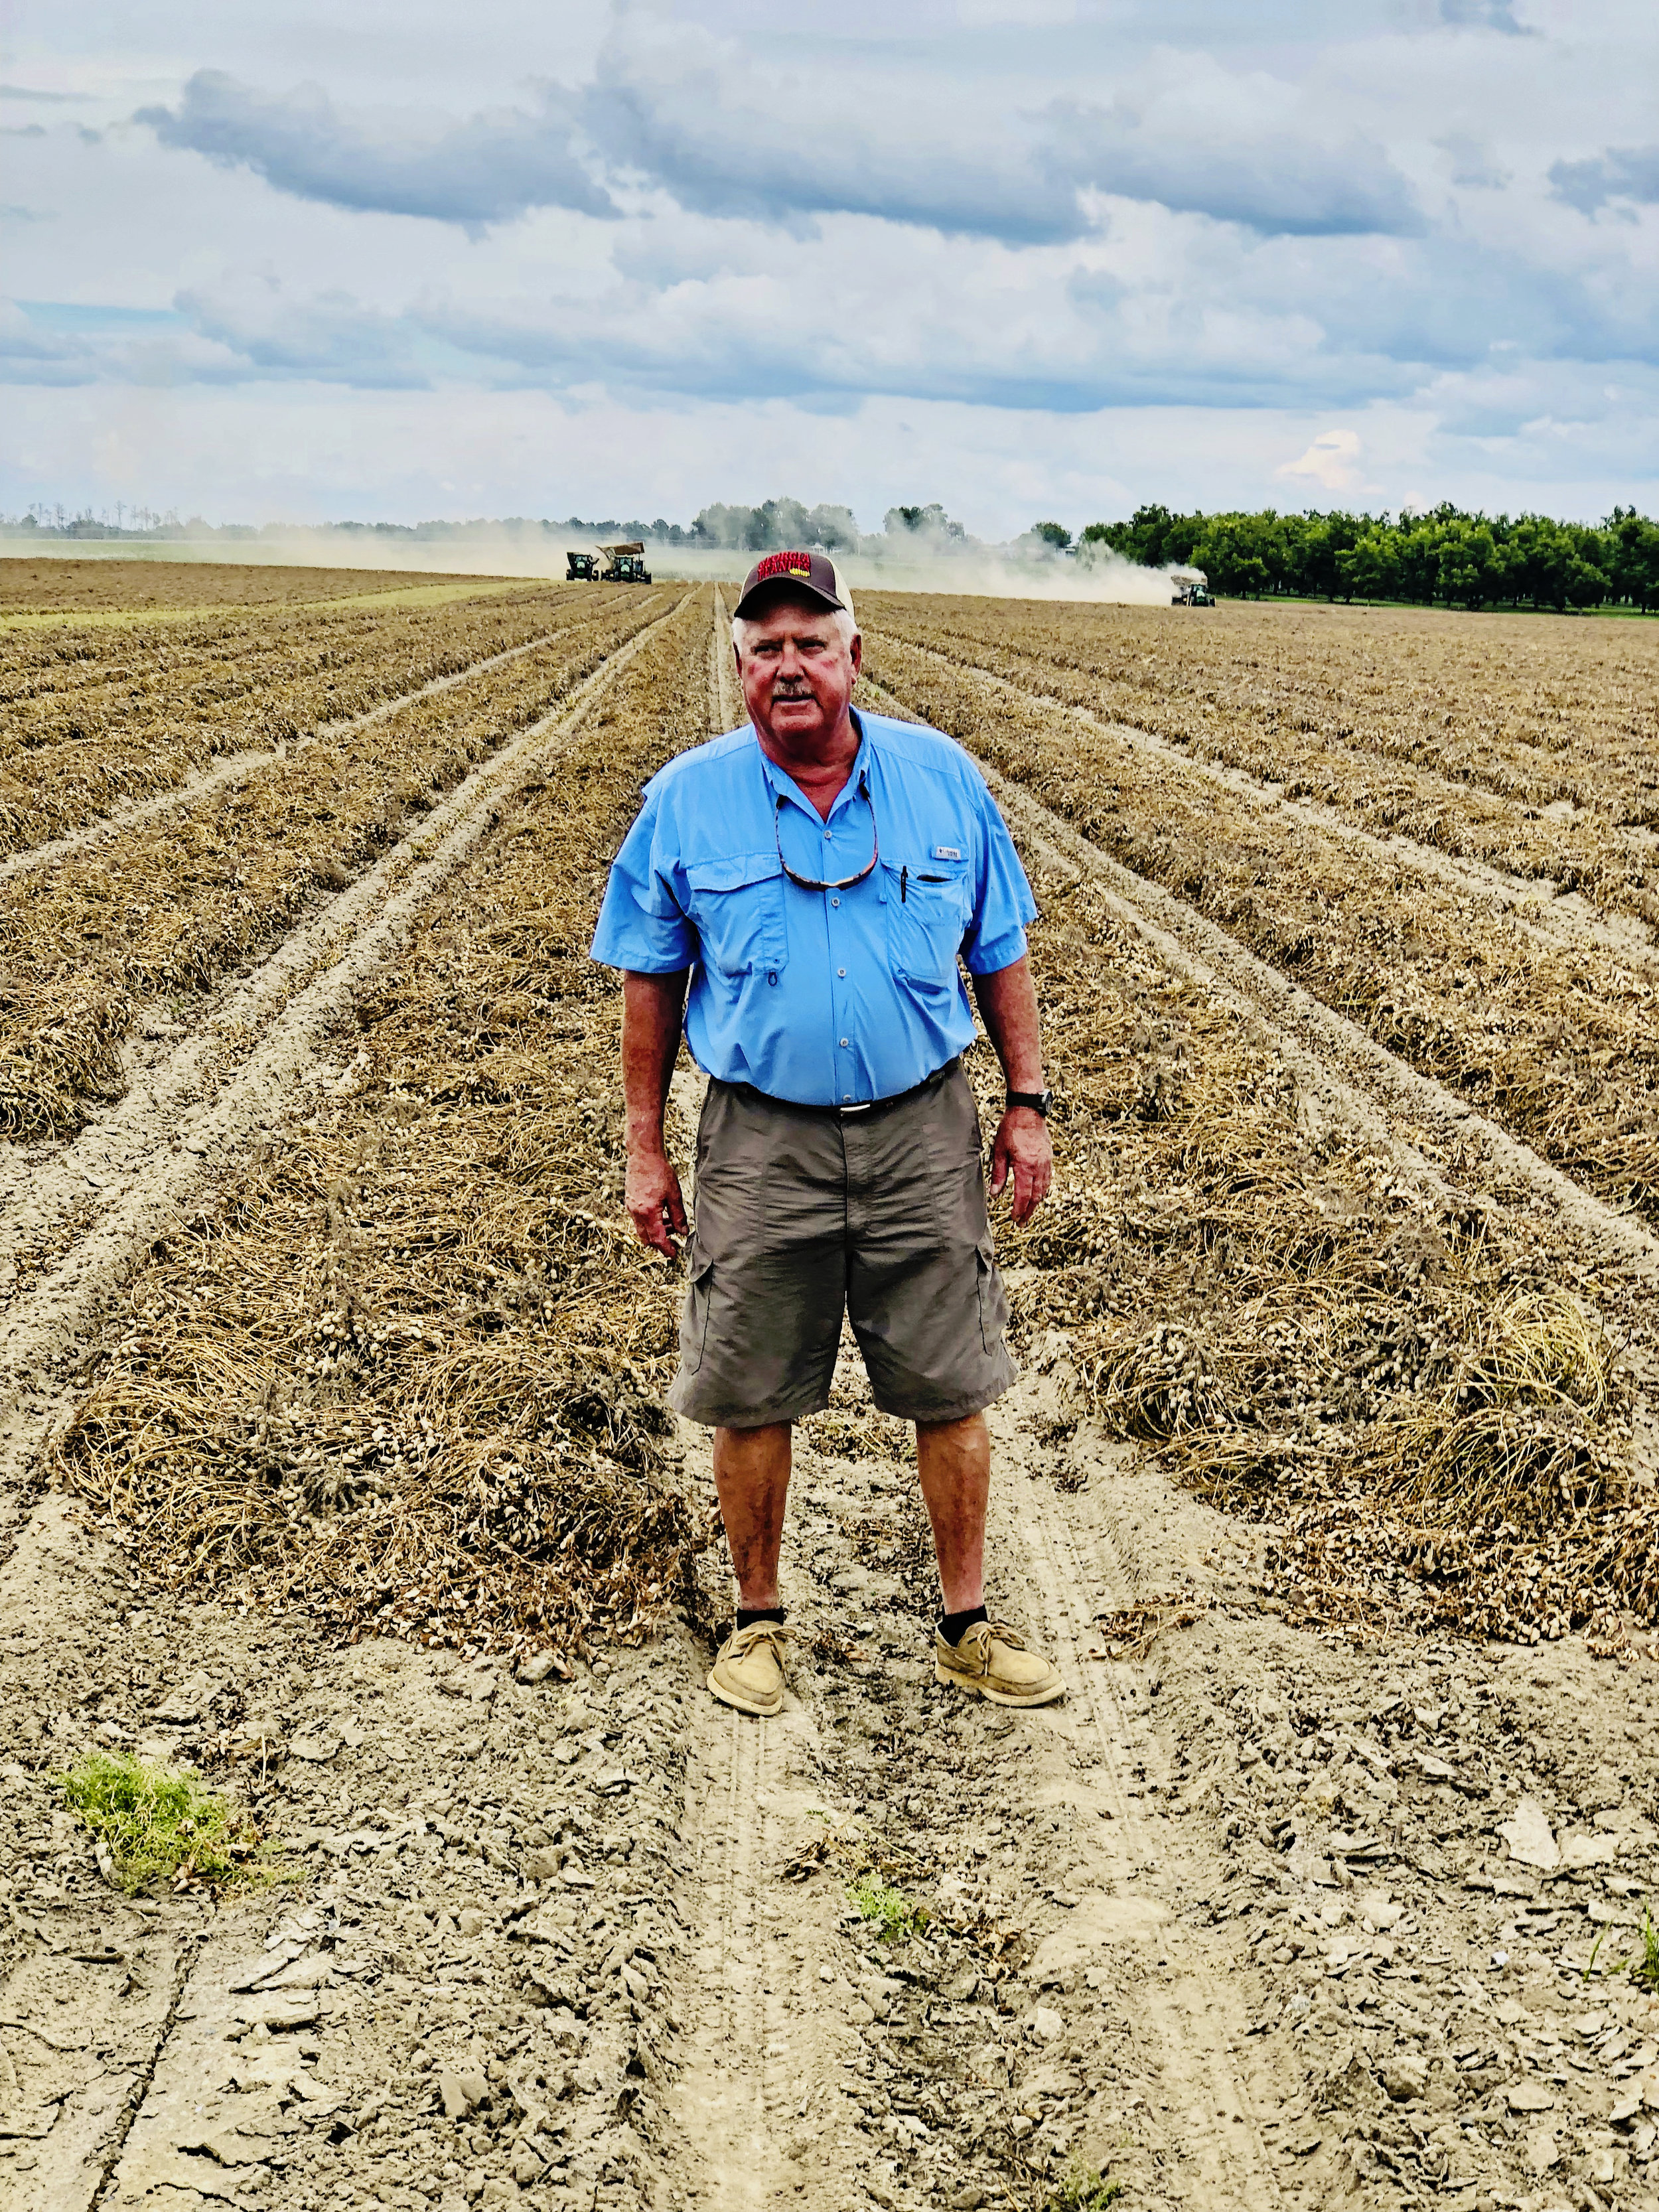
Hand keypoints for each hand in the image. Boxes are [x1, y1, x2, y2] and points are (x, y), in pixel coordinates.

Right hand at [625, 1148, 686, 1256]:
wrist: (643, 1156)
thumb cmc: (659, 1172)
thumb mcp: (674, 1195)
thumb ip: (679, 1216)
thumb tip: (683, 1232)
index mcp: (648, 1213)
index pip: (658, 1239)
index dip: (667, 1249)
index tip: (674, 1254)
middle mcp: (636, 1213)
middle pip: (647, 1239)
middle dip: (660, 1243)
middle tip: (674, 1241)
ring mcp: (631, 1208)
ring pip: (642, 1230)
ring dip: (655, 1232)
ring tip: (671, 1224)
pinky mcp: (629, 1202)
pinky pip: (638, 1220)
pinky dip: (649, 1223)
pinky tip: (661, 1214)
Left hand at [989, 1107, 1052, 1226]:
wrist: (1028, 1110)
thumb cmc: (1011, 1128)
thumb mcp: (999, 1151)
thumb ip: (998, 1174)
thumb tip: (995, 1193)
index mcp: (1025, 1166)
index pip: (1023, 1195)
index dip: (1019, 1209)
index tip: (1014, 1219)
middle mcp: (1039, 1167)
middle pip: (1036, 1196)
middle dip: (1028, 1211)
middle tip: (1021, 1222)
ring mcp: (1046, 1162)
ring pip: (1044, 1189)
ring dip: (1036, 1203)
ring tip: (1028, 1211)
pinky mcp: (1049, 1157)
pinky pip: (1047, 1179)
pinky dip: (1042, 1190)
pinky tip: (1037, 1194)